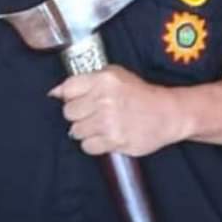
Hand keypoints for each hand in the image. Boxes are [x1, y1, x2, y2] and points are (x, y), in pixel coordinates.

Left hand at [48, 65, 177, 156]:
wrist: (166, 113)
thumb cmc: (138, 92)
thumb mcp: (114, 74)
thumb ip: (84, 80)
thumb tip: (54, 92)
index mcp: (103, 79)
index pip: (67, 89)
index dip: (69, 96)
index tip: (76, 99)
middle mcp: (104, 99)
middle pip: (69, 112)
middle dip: (77, 114)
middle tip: (90, 113)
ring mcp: (109, 122)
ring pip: (75, 131)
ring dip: (84, 130)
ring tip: (99, 125)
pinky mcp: (115, 141)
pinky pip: (87, 147)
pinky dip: (93, 144)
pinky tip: (104, 136)